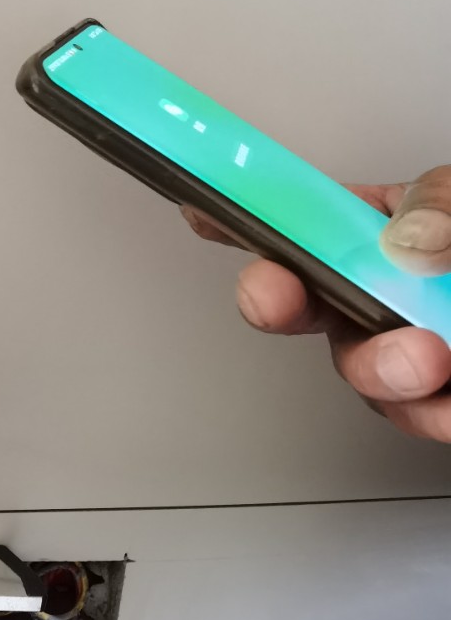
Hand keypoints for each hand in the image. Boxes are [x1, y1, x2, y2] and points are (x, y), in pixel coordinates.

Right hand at [184, 167, 450, 440]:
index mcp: (387, 227)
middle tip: (270, 297)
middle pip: (306, 303)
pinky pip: (417, 415)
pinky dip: (435, 411)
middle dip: (278, 302)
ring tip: (429, 360)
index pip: (301, 218)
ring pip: (362, 372)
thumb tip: (405, 237)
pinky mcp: (436, 400)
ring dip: (382, 371)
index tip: (194, 210)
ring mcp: (408, 348)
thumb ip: (443, 204)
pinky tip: (450, 400)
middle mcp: (387, 291)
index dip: (239, 216)